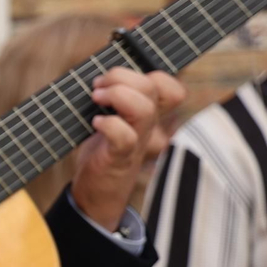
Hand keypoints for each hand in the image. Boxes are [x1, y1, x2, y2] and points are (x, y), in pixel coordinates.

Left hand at [70, 68, 184, 232]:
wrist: (96, 193)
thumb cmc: (102, 150)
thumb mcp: (113, 119)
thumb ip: (116, 98)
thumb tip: (100, 74)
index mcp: (150, 114)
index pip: (170, 87)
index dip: (149, 74)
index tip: (114, 79)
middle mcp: (150, 126)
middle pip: (155, 87)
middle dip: (121, 77)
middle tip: (98, 88)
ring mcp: (139, 142)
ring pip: (144, 109)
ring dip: (116, 96)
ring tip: (96, 100)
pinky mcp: (122, 158)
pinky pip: (125, 137)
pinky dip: (108, 125)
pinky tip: (95, 124)